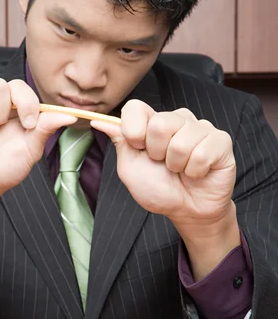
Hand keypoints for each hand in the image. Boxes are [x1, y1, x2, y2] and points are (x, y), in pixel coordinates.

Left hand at [91, 100, 239, 278]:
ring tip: (182, 170)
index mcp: (152, 123)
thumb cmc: (159, 189)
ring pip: (181, 141)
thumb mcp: (130, 168)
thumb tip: (98, 121)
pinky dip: (195, 171)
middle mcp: (177, 120)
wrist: (187, 210)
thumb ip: (119, 141)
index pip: (135, 107)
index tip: (139, 149)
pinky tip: (198, 173)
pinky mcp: (220, 141)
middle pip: (159, 124)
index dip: (133, 131)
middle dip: (157, 154)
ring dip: (177, 165)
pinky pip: (202, 152)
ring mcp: (200, 128)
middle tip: (165, 165)